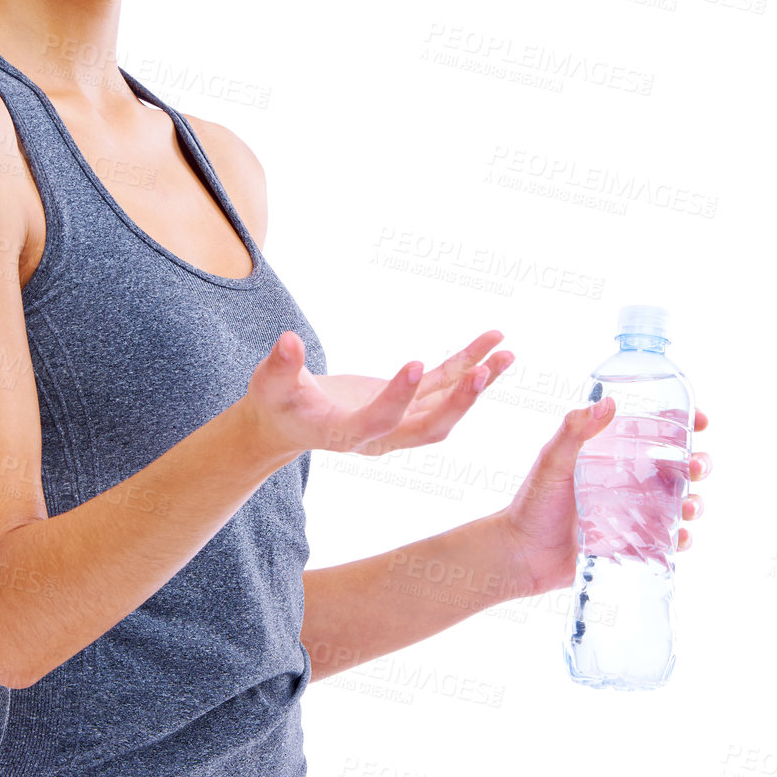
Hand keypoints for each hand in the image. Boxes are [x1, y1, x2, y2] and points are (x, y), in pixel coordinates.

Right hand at [242, 329, 514, 461]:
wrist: (288, 422)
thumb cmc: (276, 403)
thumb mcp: (270, 385)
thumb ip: (280, 366)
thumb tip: (288, 342)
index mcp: (348, 433)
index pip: (381, 420)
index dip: (399, 396)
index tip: (418, 363)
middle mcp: (382, 434)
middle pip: (429, 427)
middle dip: (459, 403)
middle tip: (483, 373)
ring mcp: (399, 419)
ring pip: (446, 406)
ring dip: (477, 381)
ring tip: (507, 353)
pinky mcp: (408, 400)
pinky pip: (444, 384)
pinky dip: (468, 364)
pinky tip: (493, 342)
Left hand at [502, 398, 712, 596]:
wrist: (520, 554)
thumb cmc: (532, 503)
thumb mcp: (552, 461)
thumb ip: (574, 431)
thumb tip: (608, 402)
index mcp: (614, 455)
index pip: (657, 432)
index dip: (685, 424)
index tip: (701, 421)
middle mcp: (630, 482)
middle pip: (679, 467)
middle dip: (699, 463)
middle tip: (697, 466)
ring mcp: (635, 514)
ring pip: (681, 504)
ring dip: (695, 502)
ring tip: (690, 506)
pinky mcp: (634, 544)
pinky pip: (668, 541)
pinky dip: (681, 539)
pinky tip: (680, 537)